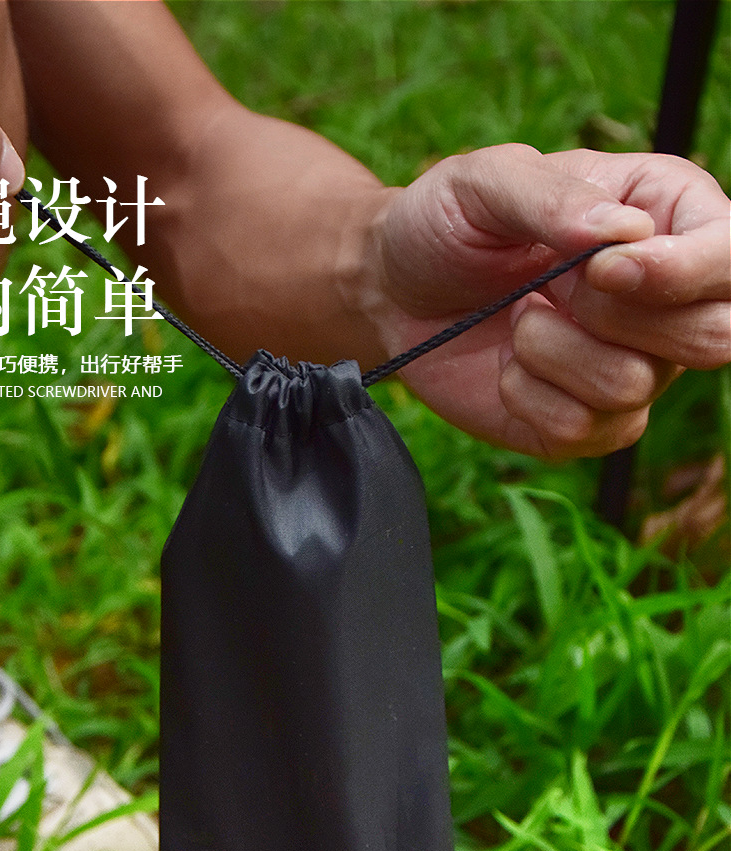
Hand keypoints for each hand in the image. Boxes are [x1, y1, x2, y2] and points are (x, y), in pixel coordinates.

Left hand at [369, 145, 730, 457]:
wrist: (392, 292)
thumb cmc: (448, 222)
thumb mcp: (487, 181)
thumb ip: (554, 196)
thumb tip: (628, 235)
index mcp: (666, 219)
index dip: (682, 273)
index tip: (600, 268)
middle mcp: (665, 301)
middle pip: (713, 337)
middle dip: (619, 317)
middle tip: (553, 286)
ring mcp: (629, 369)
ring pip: (632, 386)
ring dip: (552, 351)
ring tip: (518, 318)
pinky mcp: (585, 424)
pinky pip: (583, 429)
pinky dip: (528, 395)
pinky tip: (506, 365)